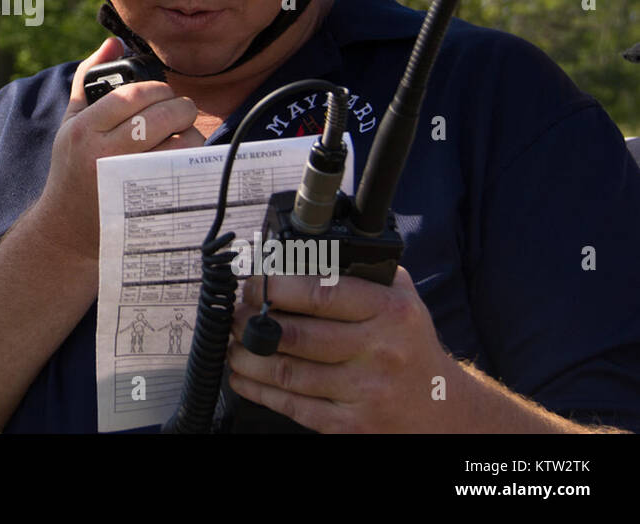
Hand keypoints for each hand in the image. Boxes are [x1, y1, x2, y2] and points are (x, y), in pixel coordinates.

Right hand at [31, 38, 203, 263]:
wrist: (67, 229)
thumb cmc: (72, 167)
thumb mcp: (71, 122)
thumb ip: (90, 79)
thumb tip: (114, 42)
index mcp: (84, 129)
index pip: (132, 94)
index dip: (158, 88)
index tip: (164, 94)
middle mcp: (102, 153)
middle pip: (161, 116)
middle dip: (181, 108)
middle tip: (180, 113)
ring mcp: (126, 180)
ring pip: (179, 143)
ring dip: (190, 135)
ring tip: (182, 137)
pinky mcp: (145, 202)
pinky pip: (183, 172)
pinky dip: (191, 161)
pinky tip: (182, 160)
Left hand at [226, 265, 458, 432]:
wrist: (444, 411)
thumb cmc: (411, 346)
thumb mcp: (402, 299)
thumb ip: (362, 272)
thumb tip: (301, 252)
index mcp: (391, 312)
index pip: (320, 293)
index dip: (275, 288)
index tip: (254, 285)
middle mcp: (380, 352)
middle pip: (296, 335)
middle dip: (251, 322)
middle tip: (236, 313)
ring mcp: (364, 392)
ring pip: (287, 372)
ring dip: (247, 356)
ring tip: (234, 342)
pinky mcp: (350, 425)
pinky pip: (292, 406)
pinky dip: (257, 390)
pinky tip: (242, 376)